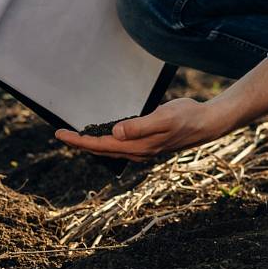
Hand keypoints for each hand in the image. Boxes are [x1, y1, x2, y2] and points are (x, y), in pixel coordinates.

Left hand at [55, 98, 230, 160]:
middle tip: (60, 134)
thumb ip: (139, 126)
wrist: (207, 123)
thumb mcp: (163, 117)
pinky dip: (105, 141)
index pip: (100, 145)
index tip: (60, 134)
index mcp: (138, 146)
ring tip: (75, 136)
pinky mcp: (147, 143)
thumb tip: (115, 133)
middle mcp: (138, 151)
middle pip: (101, 150)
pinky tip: (102, 135)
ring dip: (91, 144)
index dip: (79, 140)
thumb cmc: (187, 117)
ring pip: (109, 149)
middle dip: (80, 143)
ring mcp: (143, 149)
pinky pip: (119, 145)